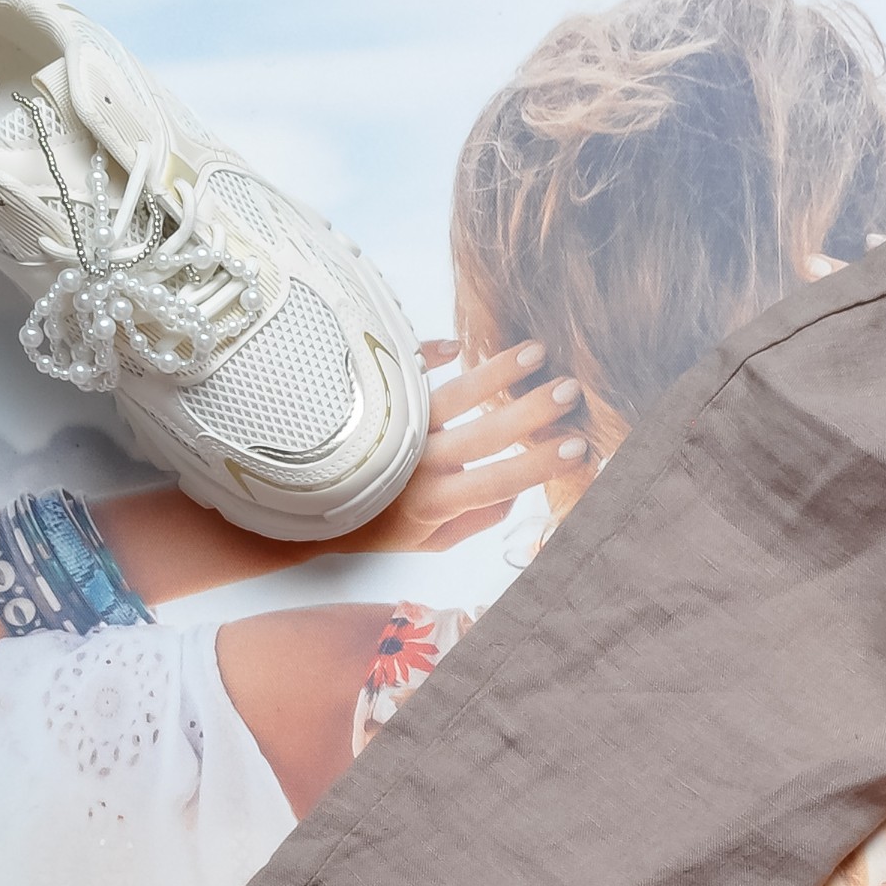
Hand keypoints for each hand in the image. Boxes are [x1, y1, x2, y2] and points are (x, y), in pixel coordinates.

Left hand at [334, 339, 587, 553]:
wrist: (306, 511)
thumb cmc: (379, 526)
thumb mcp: (431, 540)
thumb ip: (477, 519)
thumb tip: (514, 492)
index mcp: (438, 500)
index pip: (500, 480)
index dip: (541, 464)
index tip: (579, 446)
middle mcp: (420, 462)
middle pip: (485, 432)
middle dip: (533, 409)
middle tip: (571, 388)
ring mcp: (398, 427)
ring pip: (454, 395)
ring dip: (497, 372)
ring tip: (535, 351)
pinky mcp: (378, 401)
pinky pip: (407, 372)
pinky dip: (429, 354)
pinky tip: (456, 345)